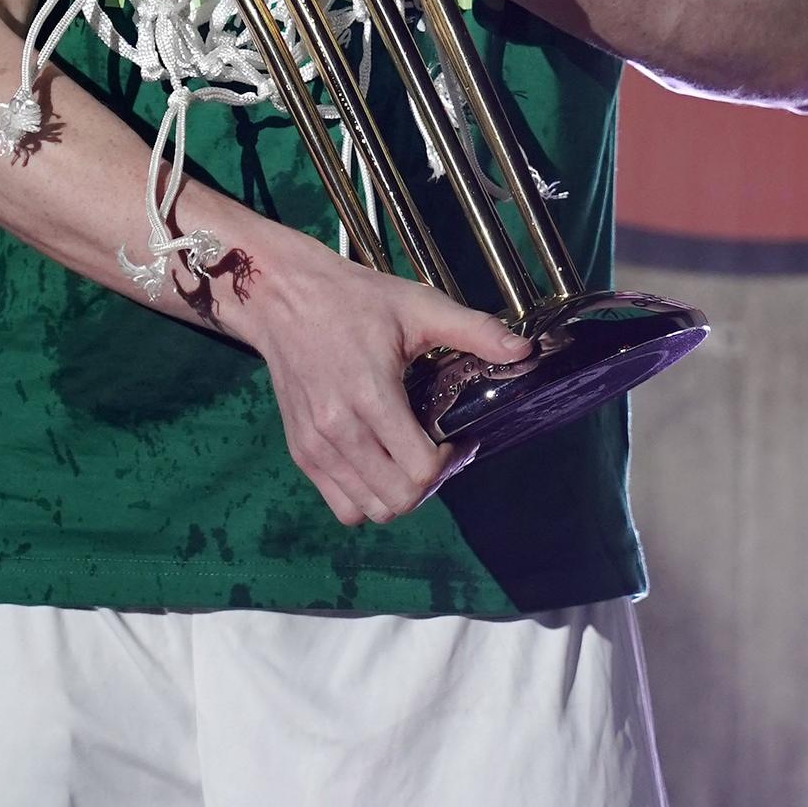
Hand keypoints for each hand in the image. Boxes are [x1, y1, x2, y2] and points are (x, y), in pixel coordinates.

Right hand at [243, 233, 531, 524]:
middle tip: (439, 452)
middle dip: (430, 483)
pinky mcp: (300, 452)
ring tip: (409, 458)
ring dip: (399, 494)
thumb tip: (524, 350)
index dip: (450, 463)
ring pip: (369, 511)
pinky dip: (366, 497)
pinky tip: (379, 462)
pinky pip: (341, 505)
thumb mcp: (418, 305)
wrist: (283, 297)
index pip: (419, 471)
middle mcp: (338, 431)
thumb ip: (474, 330)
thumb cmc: (355, 299)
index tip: (458, 439)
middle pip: (398, 500)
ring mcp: (315, 447)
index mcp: (370, 396)